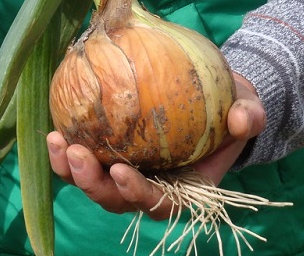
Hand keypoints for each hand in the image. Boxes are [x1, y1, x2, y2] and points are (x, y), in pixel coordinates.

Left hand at [47, 72, 264, 220]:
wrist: (212, 98)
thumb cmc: (230, 108)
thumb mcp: (247, 108)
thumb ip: (249, 115)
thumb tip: (243, 118)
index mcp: (184, 190)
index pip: (159, 203)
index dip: (138, 194)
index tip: (123, 172)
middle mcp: (150, 187)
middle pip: (115, 199)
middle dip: (93, 183)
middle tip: (77, 155)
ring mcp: (127, 172)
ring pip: (93, 183)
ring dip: (70, 169)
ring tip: (57, 141)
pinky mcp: (109, 154)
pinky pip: (82, 158)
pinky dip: (65, 150)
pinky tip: (54, 127)